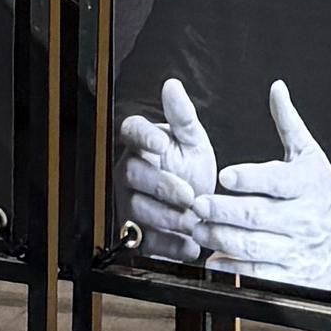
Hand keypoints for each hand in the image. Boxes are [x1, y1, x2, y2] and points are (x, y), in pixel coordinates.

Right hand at [115, 76, 218, 269]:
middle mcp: (129, 172)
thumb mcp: (194, 142)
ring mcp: (128, 203)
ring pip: (137, 209)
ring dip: (168, 217)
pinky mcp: (135, 235)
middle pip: (133, 174)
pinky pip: (145, 241)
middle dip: (163, 186)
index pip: (131, 131)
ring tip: (194, 220)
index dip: (142, 136)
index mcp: (143, 144)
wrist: (201, 211)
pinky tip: (190, 245)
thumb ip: (183, 116)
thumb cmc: (191, 169)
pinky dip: (169, 245)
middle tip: (190, 196)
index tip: (160, 144)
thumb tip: (172, 85)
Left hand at [201, 80, 330, 291]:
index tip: (224, 174)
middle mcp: (300, 217)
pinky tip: (214, 259)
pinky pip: (259, 273)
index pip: (276, 180)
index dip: (250, 178)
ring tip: (198, 227)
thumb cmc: (324, 193)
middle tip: (197, 203)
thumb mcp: (311, 155)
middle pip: (257, 215)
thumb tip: (276, 89)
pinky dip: (235, 268)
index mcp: (305, 184)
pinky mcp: (290, 274)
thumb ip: (289, 123)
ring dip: (220, 238)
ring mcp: (295, 248)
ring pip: (253, 245)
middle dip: (223, 210)